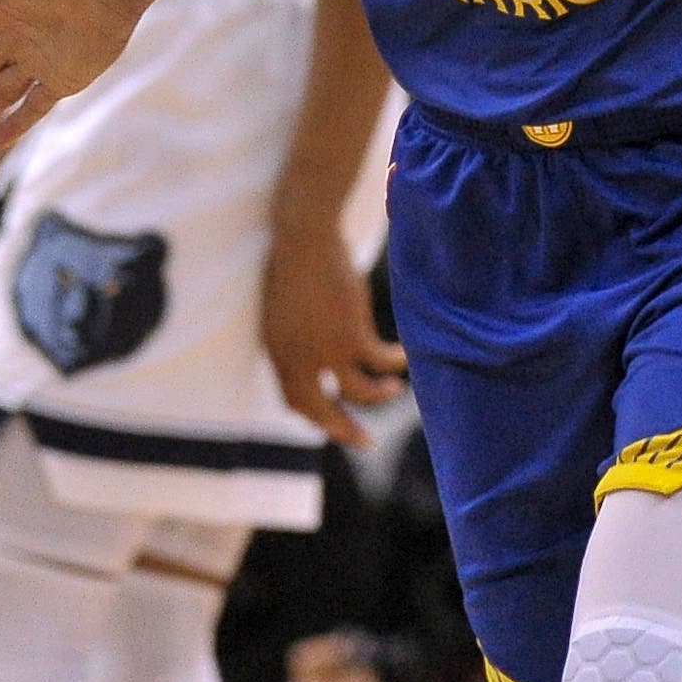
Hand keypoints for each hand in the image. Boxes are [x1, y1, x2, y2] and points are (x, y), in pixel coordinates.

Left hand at [263, 218, 404, 445]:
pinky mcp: (353, 336)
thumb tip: (313, 356)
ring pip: (358, 392)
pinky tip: (404, 357)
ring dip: (379, 396)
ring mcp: (326, 351)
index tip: (330, 422)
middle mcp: (298, 360)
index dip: (313, 415)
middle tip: (365, 442)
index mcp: (277, 353)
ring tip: (395, 390)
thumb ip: (294, 338)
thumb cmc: (292, 264)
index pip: (293, 400)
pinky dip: (394, 363)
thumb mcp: (283, 309)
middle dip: (344, 430)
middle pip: (321, 411)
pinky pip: (379, 363)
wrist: (304, 240)